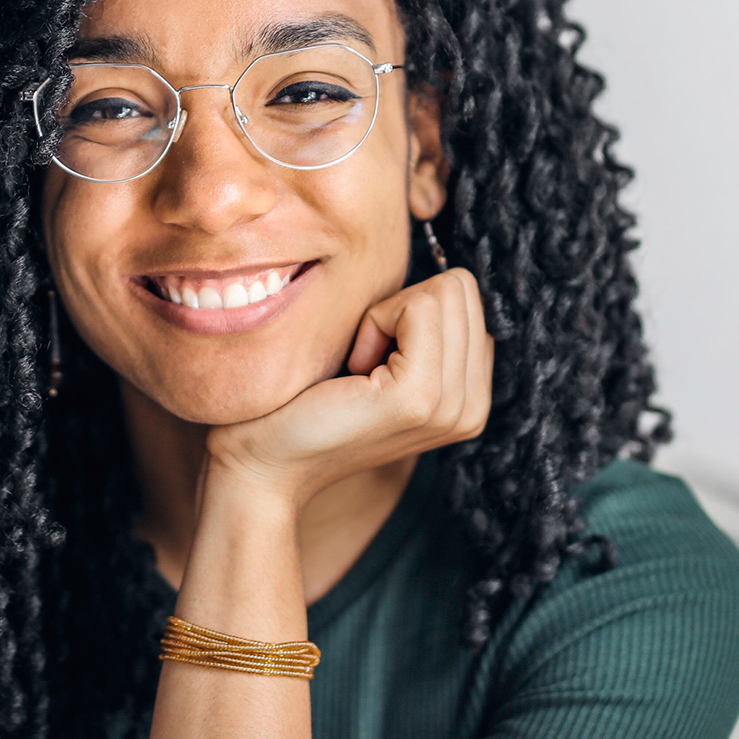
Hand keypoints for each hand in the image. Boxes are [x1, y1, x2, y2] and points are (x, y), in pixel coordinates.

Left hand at [205, 267, 493, 507]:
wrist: (265, 464)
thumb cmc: (308, 405)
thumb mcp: (384, 363)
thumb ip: (425, 331)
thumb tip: (441, 275)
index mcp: (471, 398)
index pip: (469, 300)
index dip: (411, 310)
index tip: (372, 357)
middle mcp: (472, 407)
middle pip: (461, 290)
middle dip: (403, 308)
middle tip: (362, 361)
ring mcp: (451, 405)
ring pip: (444, 292)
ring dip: (387, 315)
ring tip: (358, 368)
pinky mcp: (419, 396)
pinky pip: (419, 307)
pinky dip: (375, 321)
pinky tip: (352, 368)